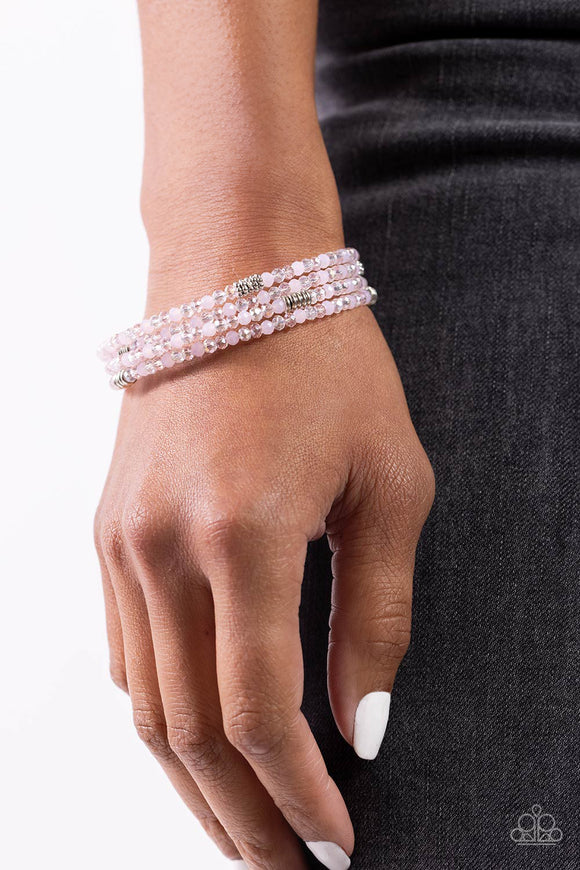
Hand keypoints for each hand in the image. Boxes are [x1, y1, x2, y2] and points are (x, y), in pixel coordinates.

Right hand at [95, 159, 433, 867]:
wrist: (235, 275)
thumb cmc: (326, 363)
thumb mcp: (387, 483)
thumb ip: (376, 615)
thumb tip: (362, 727)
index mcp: (242, 533)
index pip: (261, 713)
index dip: (301, 796)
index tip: (337, 845)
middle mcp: (160, 548)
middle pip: (191, 732)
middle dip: (246, 818)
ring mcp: (120, 542)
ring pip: (146, 707)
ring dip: (197, 783)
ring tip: (247, 830)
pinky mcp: (107, 532)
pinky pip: (126, 653)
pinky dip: (162, 716)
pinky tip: (199, 744)